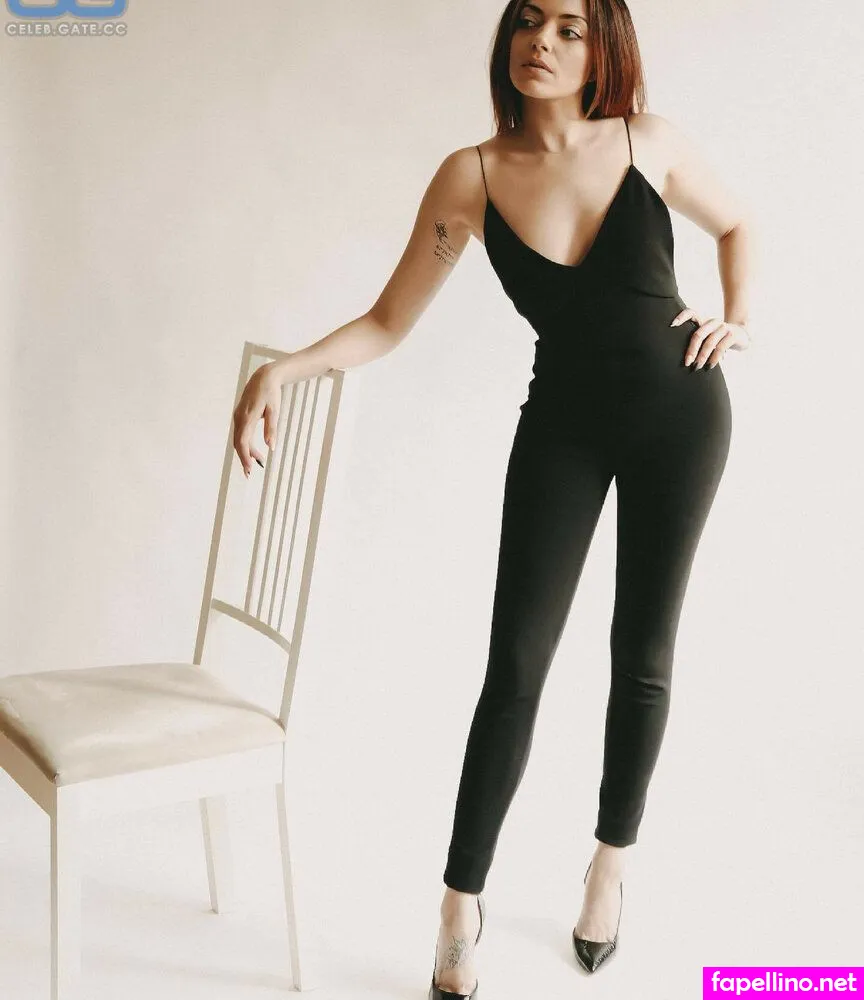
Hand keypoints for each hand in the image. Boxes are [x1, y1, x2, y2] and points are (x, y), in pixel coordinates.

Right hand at [232, 361, 281, 478]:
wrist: (264, 377)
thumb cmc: (271, 393)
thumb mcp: (275, 410)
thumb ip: (272, 429)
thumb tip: (271, 447)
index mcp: (247, 417)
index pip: (243, 441)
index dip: (245, 457)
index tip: (249, 469)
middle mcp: (239, 417)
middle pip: (238, 443)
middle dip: (244, 458)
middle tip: (251, 473)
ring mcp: (238, 416)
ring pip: (238, 439)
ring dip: (246, 452)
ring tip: (258, 462)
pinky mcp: (240, 416)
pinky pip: (240, 433)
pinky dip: (246, 444)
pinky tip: (254, 451)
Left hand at [670, 308, 750, 369]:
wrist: (742, 337)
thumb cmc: (718, 340)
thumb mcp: (707, 338)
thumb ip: (697, 342)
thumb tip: (681, 358)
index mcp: (704, 321)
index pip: (691, 313)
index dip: (681, 316)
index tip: (672, 325)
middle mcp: (712, 322)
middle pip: (698, 334)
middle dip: (691, 350)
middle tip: (687, 363)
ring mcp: (723, 327)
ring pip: (709, 342)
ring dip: (702, 357)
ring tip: (697, 367)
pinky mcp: (732, 334)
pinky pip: (721, 348)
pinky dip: (714, 358)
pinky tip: (710, 366)